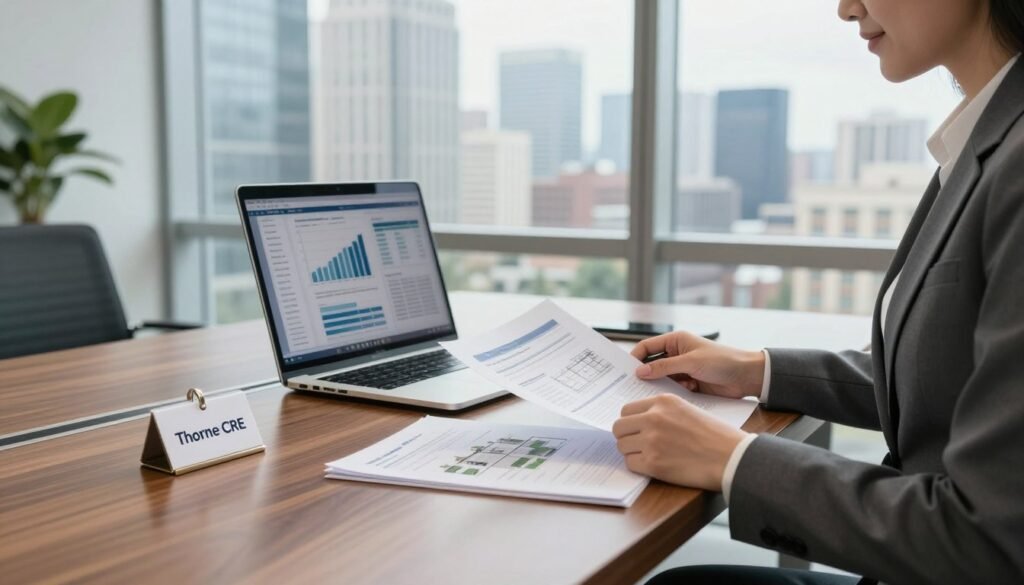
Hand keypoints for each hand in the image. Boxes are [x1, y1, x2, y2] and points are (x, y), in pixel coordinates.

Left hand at [612, 394, 750, 490]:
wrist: (732, 457)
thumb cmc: (716, 435)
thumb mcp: (688, 410)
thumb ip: (663, 411)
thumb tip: (640, 421)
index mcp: (663, 401)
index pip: (627, 410)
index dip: (630, 422)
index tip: (635, 430)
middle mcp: (654, 418)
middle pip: (619, 427)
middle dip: (626, 437)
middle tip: (638, 445)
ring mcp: (651, 440)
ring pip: (622, 446)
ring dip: (632, 452)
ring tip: (650, 456)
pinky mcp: (653, 463)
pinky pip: (630, 464)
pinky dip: (639, 467)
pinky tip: (654, 466)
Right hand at [631, 331, 765, 398]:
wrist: (747, 377)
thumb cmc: (722, 361)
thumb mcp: (691, 362)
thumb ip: (664, 366)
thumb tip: (640, 372)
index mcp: (675, 340)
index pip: (647, 347)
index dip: (635, 357)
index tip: (625, 371)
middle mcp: (676, 354)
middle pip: (652, 364)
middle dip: (645, 374)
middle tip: (632, 387)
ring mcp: (682, 369)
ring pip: (661, 379)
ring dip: (660, 386)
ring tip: (652, 395)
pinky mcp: (689, 384)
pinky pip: (673, 389)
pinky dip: (672, 393)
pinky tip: (676, 397)